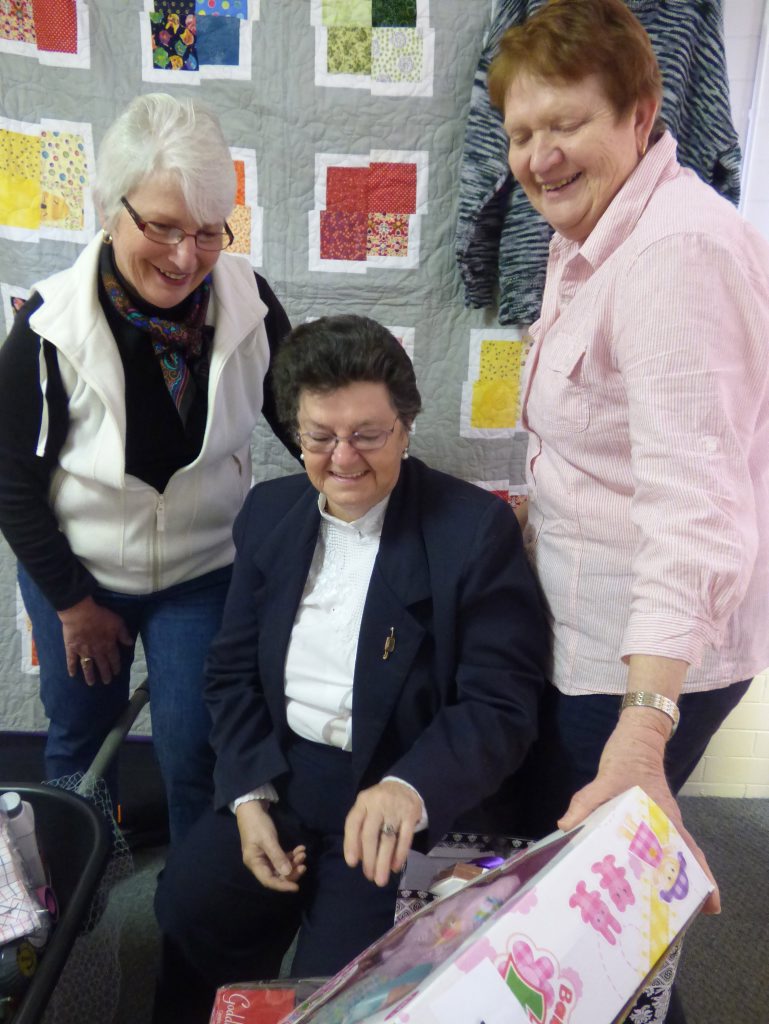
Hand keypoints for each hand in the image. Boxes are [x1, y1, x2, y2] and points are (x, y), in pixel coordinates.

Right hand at [58, 596, 133, 684]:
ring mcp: (83, 652)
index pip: (114, 659)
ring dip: (89, 676)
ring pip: (87, 667)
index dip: (116, 666)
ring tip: (91, 683)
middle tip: (106, 682)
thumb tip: (130, 643)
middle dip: (105, 674)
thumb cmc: (100, 616)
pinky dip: (71, 668)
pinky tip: (72, 675)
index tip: (117, 673)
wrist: (80, 613)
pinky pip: (71, 661)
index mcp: (108, 645)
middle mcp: (97, 652)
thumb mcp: (117, 623)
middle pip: (102, 665)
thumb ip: (123, 634)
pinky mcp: (71, 649)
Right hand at [235, 799, 305, 892]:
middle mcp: (259, 863)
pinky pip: (282, 857)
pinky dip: (291, 855)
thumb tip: (288, 873)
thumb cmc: (257, 824)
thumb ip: (278, 857)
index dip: (283, 885)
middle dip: (291, 872)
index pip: (269, 881)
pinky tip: (300, 849)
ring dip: (293, 862)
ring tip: (303, 853)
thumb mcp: (268, 840)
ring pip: (281, 866)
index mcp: (254, 863)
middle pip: (276, 875)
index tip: (296, 887)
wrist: (252, 807)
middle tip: (304, 865)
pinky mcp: (270, 850)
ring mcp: (264, 857)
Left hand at [343, 780, 421, 887]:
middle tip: (369, 877)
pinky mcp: (411, 814)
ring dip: (383, 861)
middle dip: (369, 858)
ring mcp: (395, 808)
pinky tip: (395, 867)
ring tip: (380, 879)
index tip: (351, 863)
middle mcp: (378, 803)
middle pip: (371, 834)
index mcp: (363, 801)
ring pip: (388, 839)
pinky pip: (405, 838)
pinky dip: (400, 854)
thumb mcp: (366, 808)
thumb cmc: (380, 803)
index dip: (351, 844)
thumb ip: (360, 828)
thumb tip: (358, 857)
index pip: (353, 823)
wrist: (405, 785)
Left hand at [558, 715, 720, 913]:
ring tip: (651, 909)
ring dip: (665, 879)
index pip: (691, 852)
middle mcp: (667, 825)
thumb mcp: (603, 781)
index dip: (702, 878)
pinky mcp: (646, 821)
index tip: (712, 905)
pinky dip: (646, 862)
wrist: (634, 740)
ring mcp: (659, 823)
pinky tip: (629, 876)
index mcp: (665, 819)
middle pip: (684, 861)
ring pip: (668, 856)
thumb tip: (565, 828)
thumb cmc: (627, 760)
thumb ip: (584, 804)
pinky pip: (651, 846)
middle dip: (684, 889)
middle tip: (674, 919)